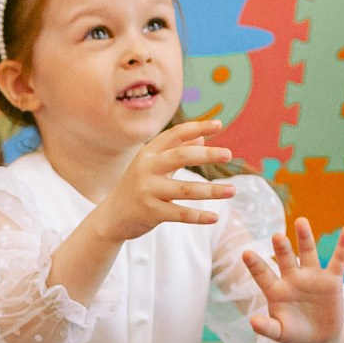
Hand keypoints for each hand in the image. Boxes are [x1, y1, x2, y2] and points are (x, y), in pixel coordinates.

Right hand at [87, 120, 237, 243]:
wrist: (111, 217)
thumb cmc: (137, 187)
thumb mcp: (152, 166)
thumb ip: (175, 151)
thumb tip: (201, 137)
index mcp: (147, 154)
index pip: (175, 135)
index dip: (197, 127)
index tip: (219, 125)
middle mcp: (146, 169)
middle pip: (180, 156)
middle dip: (207, 155)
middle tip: (229, 154)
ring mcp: (147, 191)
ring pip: (186, 189)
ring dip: (212, 190)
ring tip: (232, 190)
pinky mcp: (150, 213)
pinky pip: (180, 213)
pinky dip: (199, 216)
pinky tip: (215, 217)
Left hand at [243, 216, 343, 342]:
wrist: (319, 337)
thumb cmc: (295, 333)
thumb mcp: (279, 333)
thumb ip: (266, 327)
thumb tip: (253, 322)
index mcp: (275, 290)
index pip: (263, 275)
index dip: (255, 265)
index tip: (245, 253)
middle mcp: (292, 278)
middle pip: (285, 259)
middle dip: (282, 248)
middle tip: (276, 236)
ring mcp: (312, 276)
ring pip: (308, 253)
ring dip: (305, 238)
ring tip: (301, 222)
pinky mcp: (332, 279)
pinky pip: (338, 260)